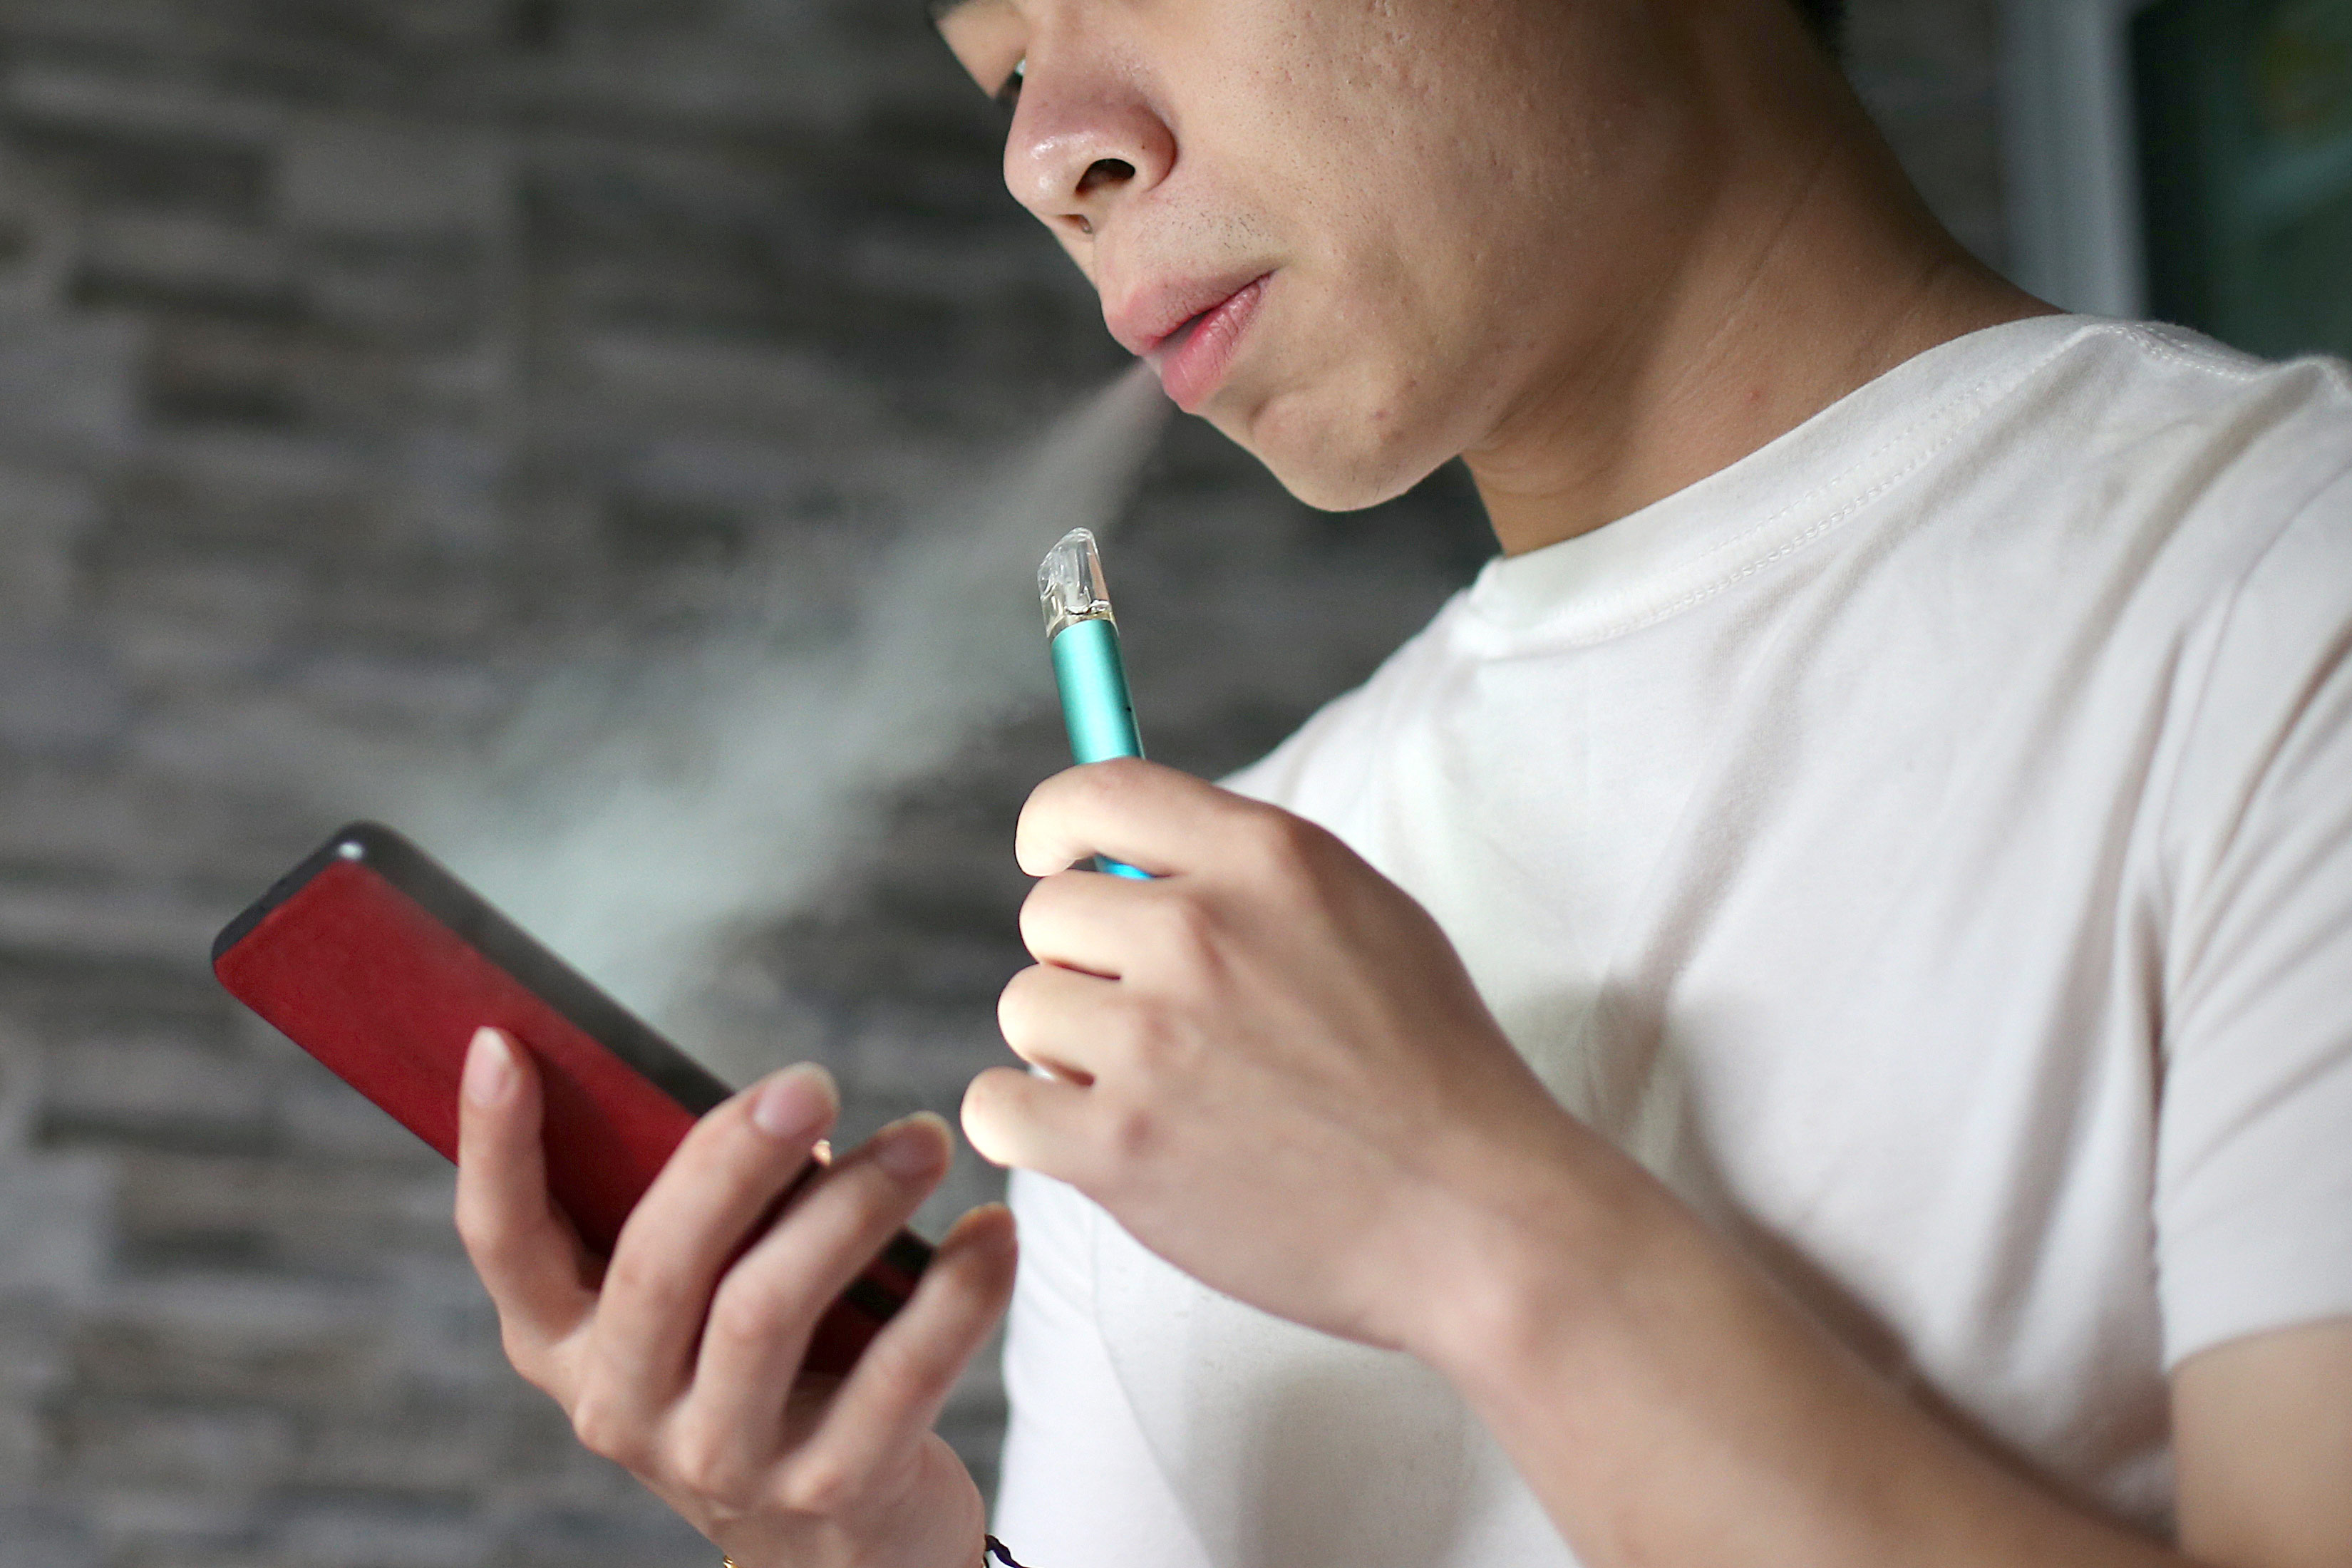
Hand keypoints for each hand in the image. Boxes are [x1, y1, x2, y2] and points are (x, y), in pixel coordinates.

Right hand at [455, 1027, 1013, 1567]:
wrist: (842, 1547)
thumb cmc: (769, 1368)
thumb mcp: (702, 1298)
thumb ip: (705, 1211)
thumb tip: (773, 1104)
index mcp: (564, 1343)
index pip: (502, 1240)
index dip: (493, 1144)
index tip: (502, 1041)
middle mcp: (618, 1409)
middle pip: (659, 1261)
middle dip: (736, 1156)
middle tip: (815, 1081)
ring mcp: (718, 1460)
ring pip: (768, 1309)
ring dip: (856, 1205)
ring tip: (926, 1140)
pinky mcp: (827, 1489)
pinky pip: (898, 1374)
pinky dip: (957, 1292)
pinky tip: (995, 1231)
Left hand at [962, 759, 1611, 1360]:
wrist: (1474, 1217)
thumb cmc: (1431, 1069)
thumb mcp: (1366, 915)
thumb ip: (1249, 875)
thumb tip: (1131, 857)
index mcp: (1262, 859)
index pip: (1094, 794)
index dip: (1056, 830)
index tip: (1054, 863)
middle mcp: (1198, 932)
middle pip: (1048, 915)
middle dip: (1088, 968)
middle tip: (1161, 1027)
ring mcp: (1152, 1041)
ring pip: (1025, 1009)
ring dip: (1071, 1053)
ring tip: (1162, 1094)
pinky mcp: (1117, 1147)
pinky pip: (997, 1106)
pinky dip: (1033, 1128)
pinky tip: (1103, 1143)